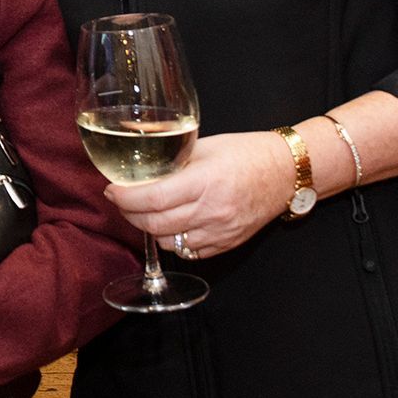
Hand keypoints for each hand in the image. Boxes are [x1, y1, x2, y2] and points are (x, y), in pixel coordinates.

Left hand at [102, 132, 292, 260]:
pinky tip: (167, 224)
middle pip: (155, 223)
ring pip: (168, 241)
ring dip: (148, 228)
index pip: (153, 198)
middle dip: (129, 213)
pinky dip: (171, 240)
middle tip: (120, 200)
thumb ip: (172, 157)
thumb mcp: (204, 146)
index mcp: (204, 181)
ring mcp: (220, 231)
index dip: (125, 198)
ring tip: (141, 211)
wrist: (286, 173)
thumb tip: (137, 161)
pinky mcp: (227, 243)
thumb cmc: (246, 153)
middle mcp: (212, 210)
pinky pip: (188, 251)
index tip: (112, 190)